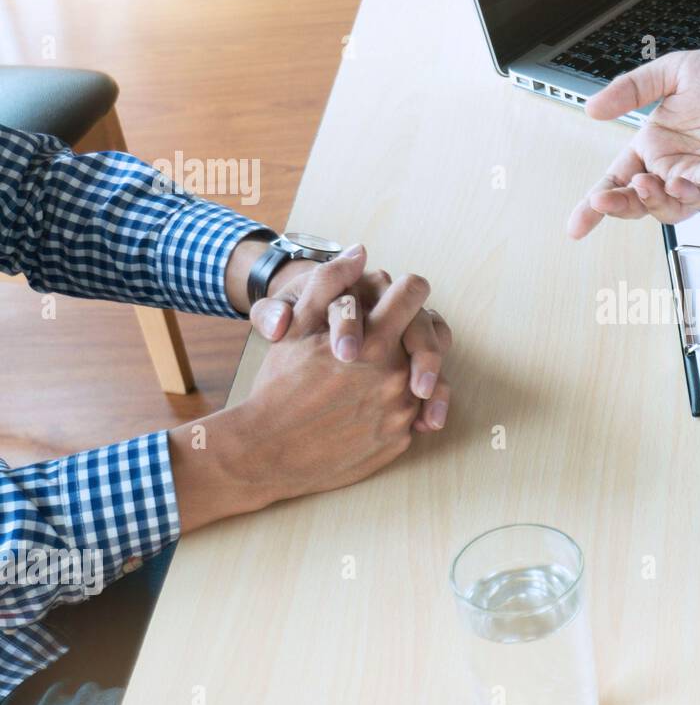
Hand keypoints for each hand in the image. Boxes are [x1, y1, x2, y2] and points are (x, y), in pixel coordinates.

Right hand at [170, 252, 442, 531]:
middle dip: (410, 334)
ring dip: (406, 371)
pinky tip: (368, 408)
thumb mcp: (296, 325)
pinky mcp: (401, 440)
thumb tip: (360, 252)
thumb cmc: (279, 385)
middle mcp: (397, 375)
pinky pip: (415, 414)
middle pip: (427, 337)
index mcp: (374, 340)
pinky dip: (398, 407)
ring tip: (373, 377)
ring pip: (425, 377)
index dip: (405, 290)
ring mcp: (402, 412)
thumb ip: (329, 281)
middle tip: (391, 340)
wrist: (266, 452)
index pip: (413, 293)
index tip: (399, 297)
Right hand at [567, 50, 699, 237]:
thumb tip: (593, 108)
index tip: (577, 223)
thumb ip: (632, 88)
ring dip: (650, 202)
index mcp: (656, 145)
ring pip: (667, 208)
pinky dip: (688, 198)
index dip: (596, 202)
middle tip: (602, 201)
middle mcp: (675, 168)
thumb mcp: (675, 71)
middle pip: (637, 200)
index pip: (618, 179)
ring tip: (642, 184)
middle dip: (617, 205)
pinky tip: (676, 187)